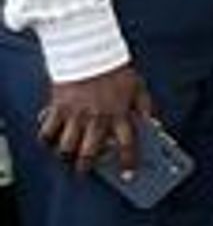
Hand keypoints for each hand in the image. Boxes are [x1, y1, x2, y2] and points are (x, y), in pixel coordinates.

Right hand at [39, 64, 150, 178]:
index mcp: (119, 115)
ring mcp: (75, 115)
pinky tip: (50, 141)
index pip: (127, 145)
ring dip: (66, 156)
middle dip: (86, 167)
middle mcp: (97, 118)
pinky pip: (47, 132)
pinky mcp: (57, 108)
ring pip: (66, 147)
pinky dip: (46, 140)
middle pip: (89, 153)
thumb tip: (154, 125)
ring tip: (67, 157)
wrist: (89, 51)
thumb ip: (146, 108)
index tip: (128, 174)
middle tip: (84, 170)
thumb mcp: (139, 88)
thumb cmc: (116, 70)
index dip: (128, 162)